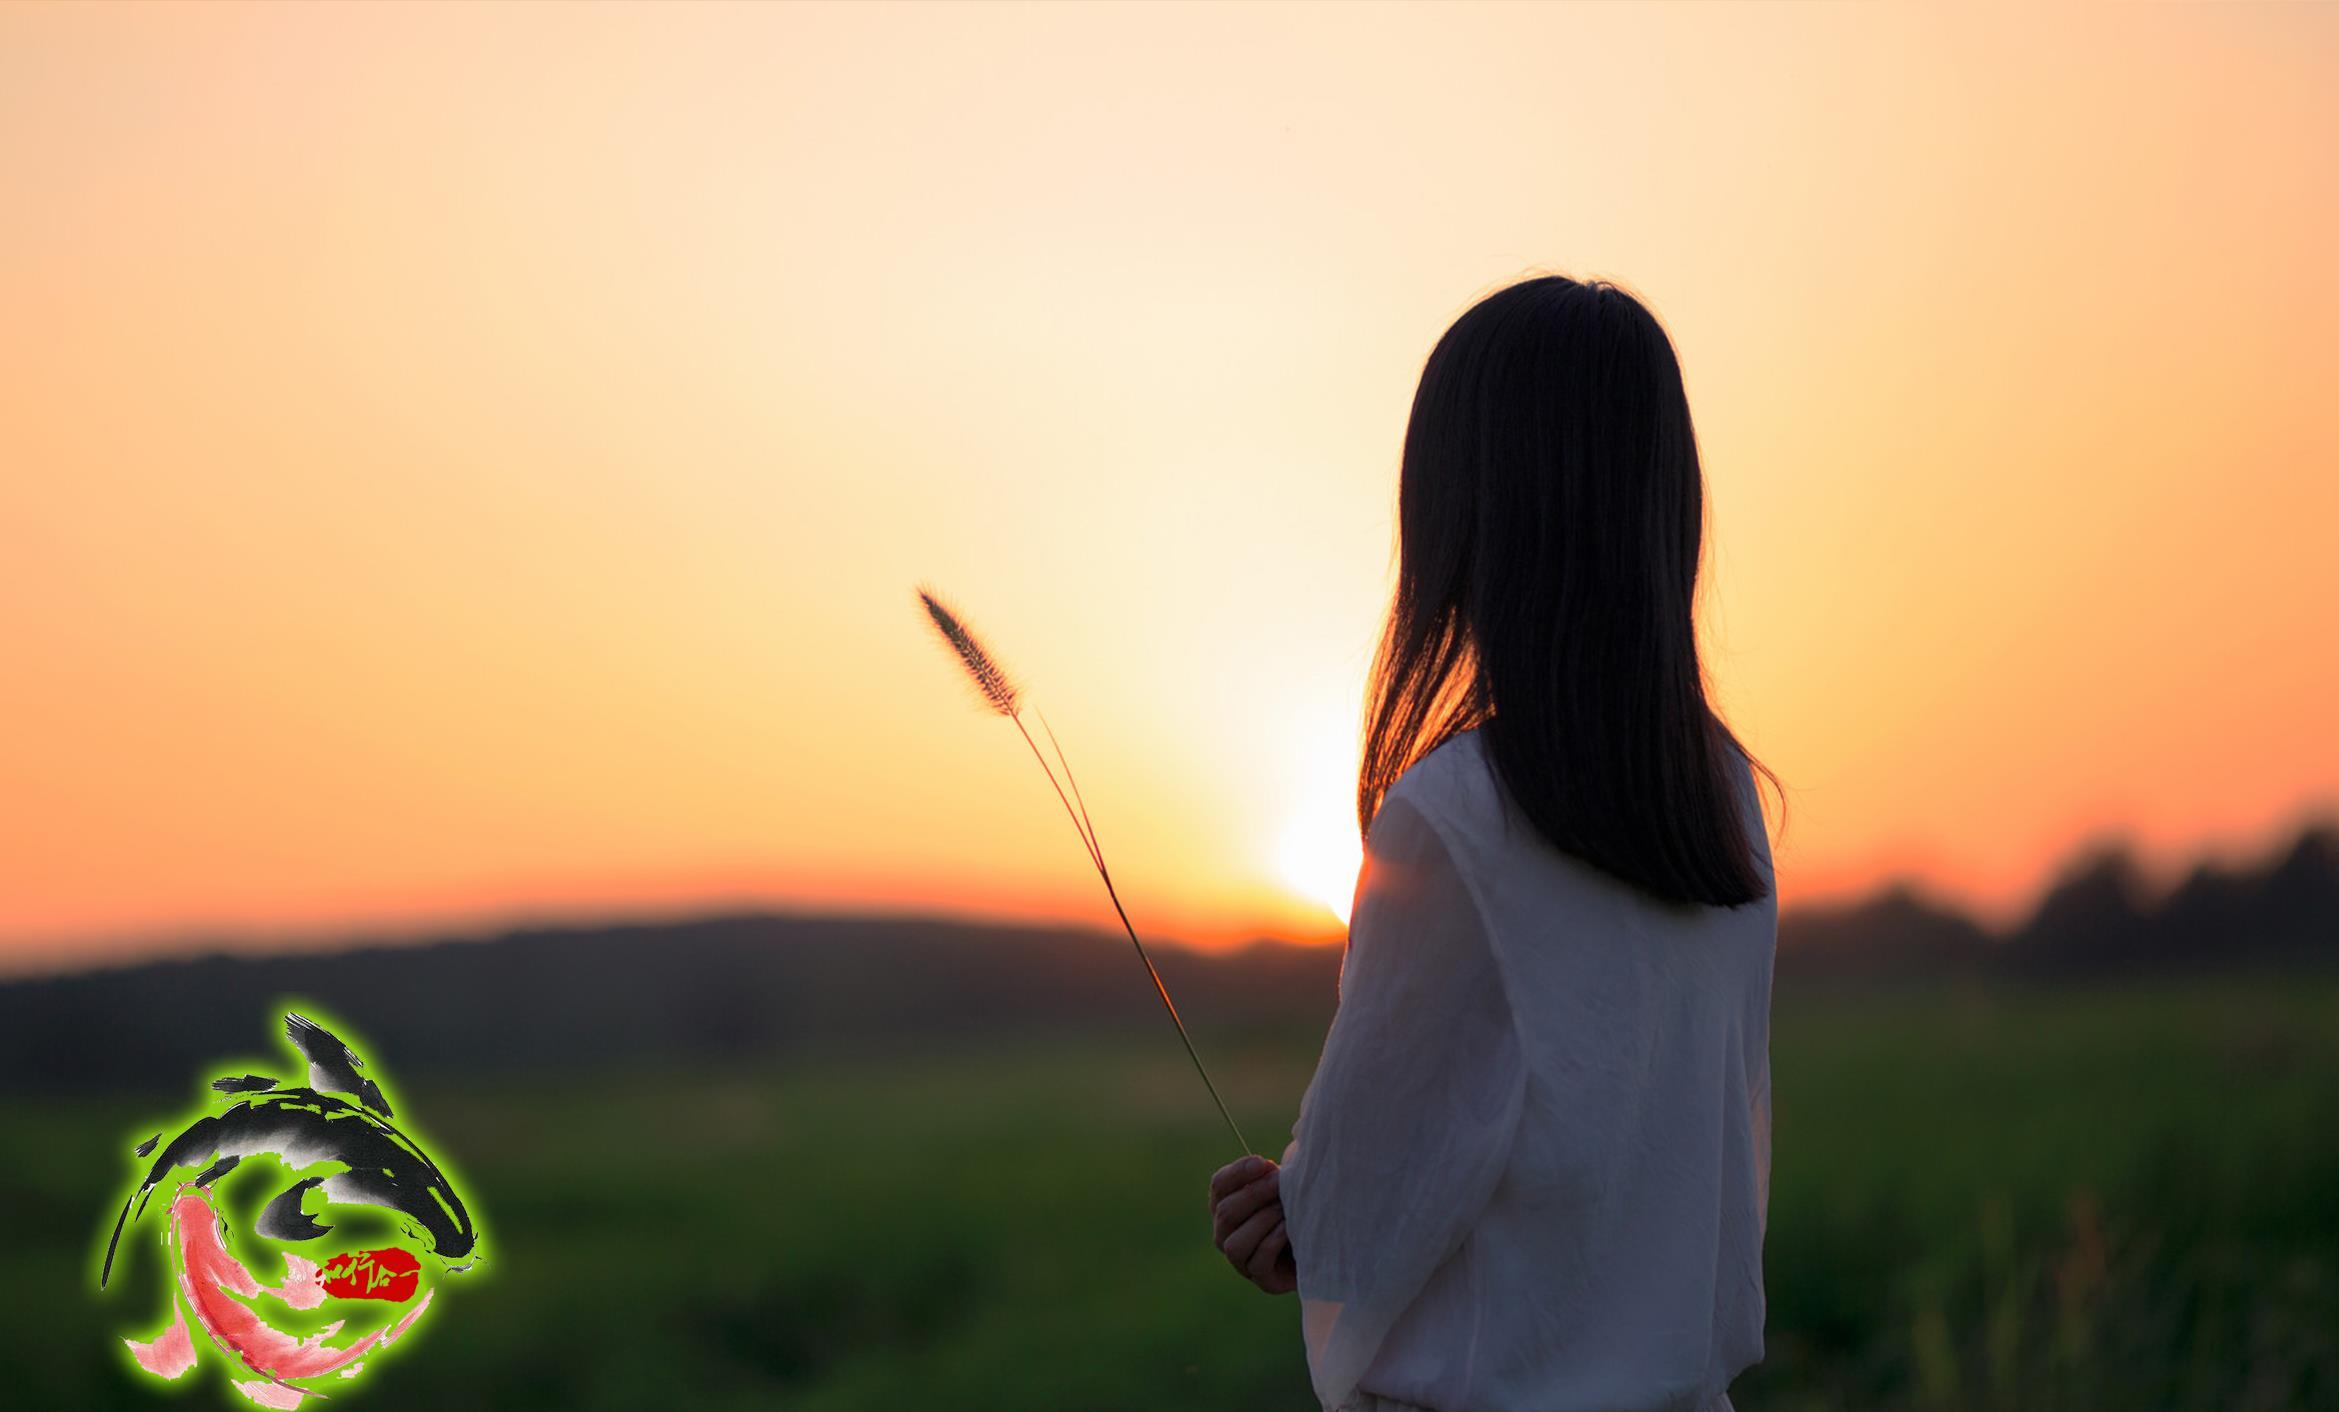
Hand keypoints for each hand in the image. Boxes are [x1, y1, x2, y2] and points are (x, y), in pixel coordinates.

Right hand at [1208, 1154, 1296, 1294]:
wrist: (1326, 1244)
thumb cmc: (1301, 1207)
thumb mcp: (1286, 1186)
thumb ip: (1272, 1175)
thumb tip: (1265, 1166)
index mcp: (1226, 1205)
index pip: (1218, 1185)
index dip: (1238, 1173)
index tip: (1263, 1163)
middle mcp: (1226, 1235)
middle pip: (1225, 1213)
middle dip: (1254, 1194)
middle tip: (1280, 1183)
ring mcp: (1242, 1261)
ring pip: (1234, 1244)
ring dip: (1261, 1221)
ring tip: (1283, 1209)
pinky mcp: (1263, 1281)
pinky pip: (1258, 1263)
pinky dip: (1272, 1242)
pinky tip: (1289, 1228)